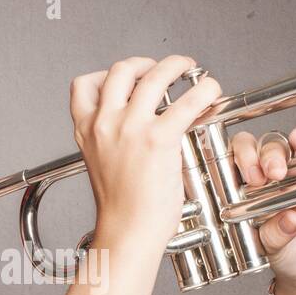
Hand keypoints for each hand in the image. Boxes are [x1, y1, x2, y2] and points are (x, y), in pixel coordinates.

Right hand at [70, 56, 222, 249]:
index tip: (129, 76)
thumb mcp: (103, 164)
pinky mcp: (158, 139)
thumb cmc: (122, 209)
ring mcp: (130, 128)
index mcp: (87, 130)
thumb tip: (144, 122)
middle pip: (122, 70)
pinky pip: (188, 101)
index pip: (85, 85)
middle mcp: (105, 123)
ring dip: (177, 65)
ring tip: (191, 70)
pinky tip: (210, 93)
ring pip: (155, 75)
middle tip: (165, 70)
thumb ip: (114, 139)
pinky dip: (205, 90)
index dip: (108, 73)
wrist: (128, 232)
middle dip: (146, 63)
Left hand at [229, 126, 295, 291]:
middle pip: (273, 148)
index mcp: (257, 189)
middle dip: (271, 153)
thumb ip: (274, 235)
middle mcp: (282, 179)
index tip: (251, 174)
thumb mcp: (271, 250)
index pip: (244, 159)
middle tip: (273, 171)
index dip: (245, 158)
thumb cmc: (288, 257)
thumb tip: (288, 219)